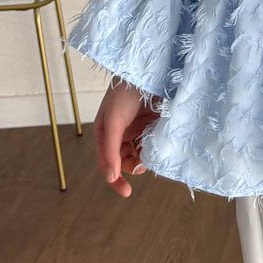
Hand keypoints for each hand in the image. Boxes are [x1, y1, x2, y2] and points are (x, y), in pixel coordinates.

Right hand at [93, 78, 161, 197]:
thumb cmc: (124, 92)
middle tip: (144, 160)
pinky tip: (158, 142)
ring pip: (140, 154)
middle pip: (125, 161)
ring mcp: (137, 129)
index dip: (115, 180)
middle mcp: (120, 134)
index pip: (107, 164)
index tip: (127, 192)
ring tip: (151, 147)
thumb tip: (110, 177)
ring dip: (145, 156)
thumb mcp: (113, 121)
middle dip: (133, 165)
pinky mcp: (152, 124)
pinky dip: (154, 147)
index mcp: (105, 134)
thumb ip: (111, 150)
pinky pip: (152, 143)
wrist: (146, 70)